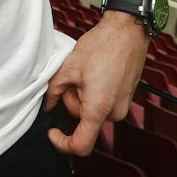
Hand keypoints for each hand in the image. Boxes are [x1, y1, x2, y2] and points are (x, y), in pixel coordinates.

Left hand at [44, 12, 148, 155]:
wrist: (128, 31)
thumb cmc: (103, 46)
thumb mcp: (69, 67)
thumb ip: (53, 91)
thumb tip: (48, 105)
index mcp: (98, 109)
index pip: (80, 145)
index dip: (63, 143)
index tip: (54, 132)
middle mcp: (114, 112)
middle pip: (84, 121)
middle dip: (73, 101)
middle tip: (73, 79)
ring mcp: (123, 106)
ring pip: (93, 111)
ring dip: (84, 96)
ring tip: (87, 72)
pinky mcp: (127, 98)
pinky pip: (105, 103)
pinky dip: (95, 92)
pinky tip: (97, 73)